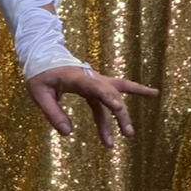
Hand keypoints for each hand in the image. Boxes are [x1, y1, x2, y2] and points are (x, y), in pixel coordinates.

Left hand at [25, 64, 158, 147]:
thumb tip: (67, 133)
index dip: (106, 97)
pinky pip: (115, 92)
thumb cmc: (41, 75)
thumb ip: (53, 113)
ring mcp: (96, 81)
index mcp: (76, 78)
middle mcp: (90, 78)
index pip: (94, 87)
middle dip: (120, 114)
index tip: (117, 108)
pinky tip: (151, 94)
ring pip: (117, 93)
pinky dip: (133, 93)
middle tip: (127, 133)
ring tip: (133, 131)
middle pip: (110, 94)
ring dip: (125, 111)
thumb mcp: (39, 94)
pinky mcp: (96, 86)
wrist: (45, 57)